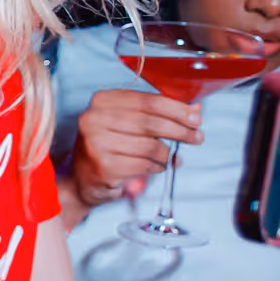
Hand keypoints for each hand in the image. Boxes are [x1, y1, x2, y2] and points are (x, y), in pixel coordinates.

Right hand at [65, 88, 201, 212]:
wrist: (82, 179)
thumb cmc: (108, 147)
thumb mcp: (129, 123)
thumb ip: (159, 114)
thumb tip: (194, 108)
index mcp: (102, 101)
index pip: (148, 101)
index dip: (176, 109)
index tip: (195, 116)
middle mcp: (94, 119)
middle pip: (150, 122)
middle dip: (179, 130)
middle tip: (196, 136)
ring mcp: (97, 144)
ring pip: (150, 146)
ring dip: (167, 153)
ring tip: (171, 157)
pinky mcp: (104, 167)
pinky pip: (144, 165)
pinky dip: (157, 167)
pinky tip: (157, 166)